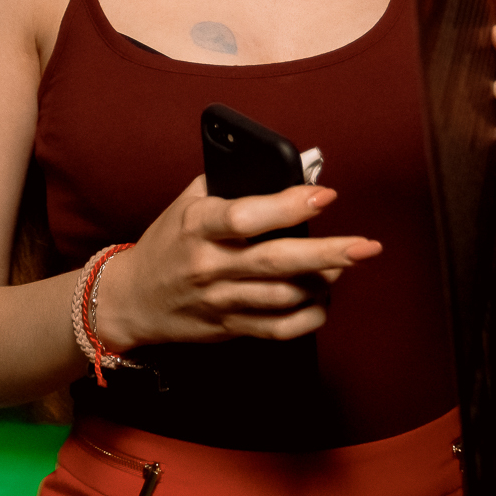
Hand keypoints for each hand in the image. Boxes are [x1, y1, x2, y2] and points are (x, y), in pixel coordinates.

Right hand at [91, 176, 381, 351]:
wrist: (130, 300)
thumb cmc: (168, 241)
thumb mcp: (187, 202)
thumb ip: (231, 179)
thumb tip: (294, 165)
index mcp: (198, 226)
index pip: (245, 216)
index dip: (287, 206)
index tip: (324, 194)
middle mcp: (210, 265)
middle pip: (275, 262)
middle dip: (327, 253)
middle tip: (366, 246)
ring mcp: (220, 301)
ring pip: (282, 297)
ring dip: (322, 282)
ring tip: (346, 263)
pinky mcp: (229, 328)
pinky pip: (278, 329)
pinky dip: (309, 317)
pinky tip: (324, 300)